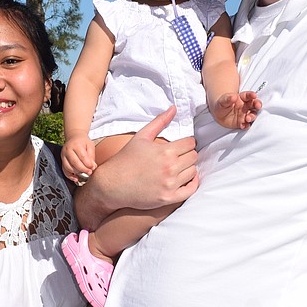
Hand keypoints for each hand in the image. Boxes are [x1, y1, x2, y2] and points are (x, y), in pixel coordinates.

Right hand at [62, 136, 96, 182]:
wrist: (74, 137)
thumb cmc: (83, 142)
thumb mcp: (90, 146)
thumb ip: (91, 156)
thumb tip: (92, 167)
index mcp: (76, 145)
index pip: (82, 156)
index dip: (88, 164)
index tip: (92, 168)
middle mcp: (68, 150)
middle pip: (74, 162)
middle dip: (83, 169)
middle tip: (89, 173)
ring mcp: (63, 155)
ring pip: (68, 167)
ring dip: (77, 173)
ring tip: (84, 174)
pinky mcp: (62, 160)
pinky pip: (64, 170)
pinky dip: (70, 176)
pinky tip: (76, 178)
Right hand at [75, 107, 198, 225]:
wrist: (112, 184)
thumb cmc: (125, 159)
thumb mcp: (141, 137)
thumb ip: (160, 122)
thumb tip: (174, 108)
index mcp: (165, 151)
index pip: (191, 143)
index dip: (187, 143)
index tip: (182, 145)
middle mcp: (170, 168)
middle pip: (194, 157)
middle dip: (188, 154)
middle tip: (180, 156)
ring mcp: (170, 184)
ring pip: (193, 171)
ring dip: (189, 168)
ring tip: (179, 167)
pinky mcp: (168, 198)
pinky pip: (191, 190)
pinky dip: (192, 183)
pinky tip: (186, 179)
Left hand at [211, 91, 262, 130]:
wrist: (218, 114)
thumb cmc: (222, 105)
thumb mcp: (222, 101)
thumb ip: (228, 98)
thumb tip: (233, 96)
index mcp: (242, 98)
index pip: (248, 95)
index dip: (252, 95)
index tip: (254, 95)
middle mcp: (246, 106)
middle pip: (254, 104)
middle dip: (257, 104)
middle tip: (258, 106)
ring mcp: (245, 114)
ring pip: (252, 115)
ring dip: (252, 116)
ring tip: (248, 118)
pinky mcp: (242, 122)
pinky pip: (246, 124)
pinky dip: (246, 125)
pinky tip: (243, 125)